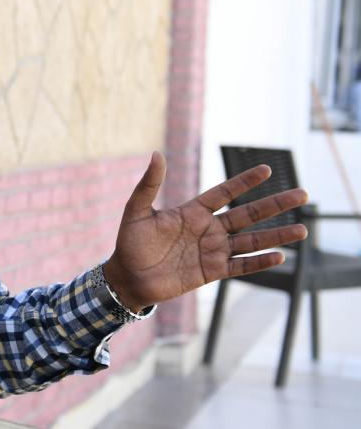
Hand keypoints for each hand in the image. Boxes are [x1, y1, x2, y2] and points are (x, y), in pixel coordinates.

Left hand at [103, 151, 308, 310]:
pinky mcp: (212, 271)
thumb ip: (149, 185)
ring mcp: (212, 251)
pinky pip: (241, 266)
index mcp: (192, 212)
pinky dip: (260, 262)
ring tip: (302, 229)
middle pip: (248, 215)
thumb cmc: (130, 242)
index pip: (224, 193)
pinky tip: (280, 256)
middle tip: (302, 194)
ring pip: (252, 241)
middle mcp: (208, 229)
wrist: (128, 277)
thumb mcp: (137, 211)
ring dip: (277, 235)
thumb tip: (157, 154)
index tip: (267, 169)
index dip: (244, 182)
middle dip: (274, 204)